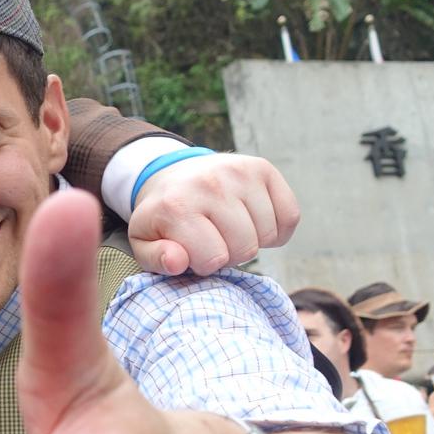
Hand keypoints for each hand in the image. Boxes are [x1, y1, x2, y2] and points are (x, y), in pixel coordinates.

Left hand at [126, 153, 299, 275]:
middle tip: (214, 241)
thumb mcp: (144, 242)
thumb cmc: (163, 219)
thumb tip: (177, 262)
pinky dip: (277, 230)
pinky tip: (254, 223)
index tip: (194, 252)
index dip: (205, 264)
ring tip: (230, 231)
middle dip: (230, 255)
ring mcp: (239, 172)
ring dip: (252, 242)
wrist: (174, 176)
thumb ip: (155, 259)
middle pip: (245, 248)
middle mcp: (210, 184)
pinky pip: (290, 217)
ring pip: (268, 234)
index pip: (214, 259)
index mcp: (176, 205)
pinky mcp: (262, 168)